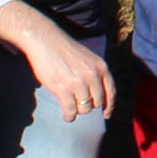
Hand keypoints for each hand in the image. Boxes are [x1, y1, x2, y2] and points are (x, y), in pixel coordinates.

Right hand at [0, 3, 115, 121]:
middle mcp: (93, 75)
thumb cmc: (64, 49)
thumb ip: (94, 73)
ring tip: (71, 110)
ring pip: (85, 108)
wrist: (45, 40)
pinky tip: (67, 116)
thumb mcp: (87, 58)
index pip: (111, 92)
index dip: (109, 106)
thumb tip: (96, 94)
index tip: (106, 114)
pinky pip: (71, 110)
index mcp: (101, 67)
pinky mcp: (63, 89)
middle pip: (97, 103)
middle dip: (89, 106)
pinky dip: (70, 116)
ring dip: (78, 111)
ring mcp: (78, 83)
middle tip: (80, 105)